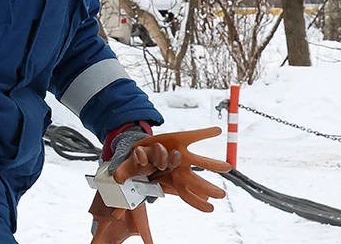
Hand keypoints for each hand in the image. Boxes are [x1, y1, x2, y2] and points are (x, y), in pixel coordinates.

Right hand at [113, 128, 229, 211]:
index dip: (197, 202)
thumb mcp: (131, 171)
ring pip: (200, 160)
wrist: (143, 145)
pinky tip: (217, 130)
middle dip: (208, 188)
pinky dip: (205, 133)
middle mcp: (180, 169)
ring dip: (214, 165)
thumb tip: (113, 191)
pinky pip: (195, 136)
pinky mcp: (181, 139)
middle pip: (196, 181)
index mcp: (171, 180)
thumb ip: (124, 177)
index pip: (185, 194)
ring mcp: (182, 155)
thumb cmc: (140, 164)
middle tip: (222, 195)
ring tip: (228, 168)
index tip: (210, 209)